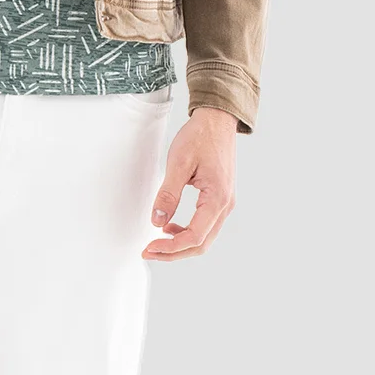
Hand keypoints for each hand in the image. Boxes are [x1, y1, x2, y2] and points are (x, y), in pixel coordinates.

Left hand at [144, 106, 237, 260]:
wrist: (217, 121)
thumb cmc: (200, 137)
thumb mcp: (178, 163)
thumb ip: (168, 194)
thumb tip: (157, 221)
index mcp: (217, 198)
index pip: (194, 237)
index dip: (170, 247)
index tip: (149, 248)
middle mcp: (226, 205)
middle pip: (201, 244)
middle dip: (174, 253)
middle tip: (149, 252)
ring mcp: (225, 203)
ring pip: (204, 237)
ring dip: (180, 244)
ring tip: (157, 241)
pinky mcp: (220, 199)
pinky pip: (206, 225)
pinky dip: (187, 232)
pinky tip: (169, 226)